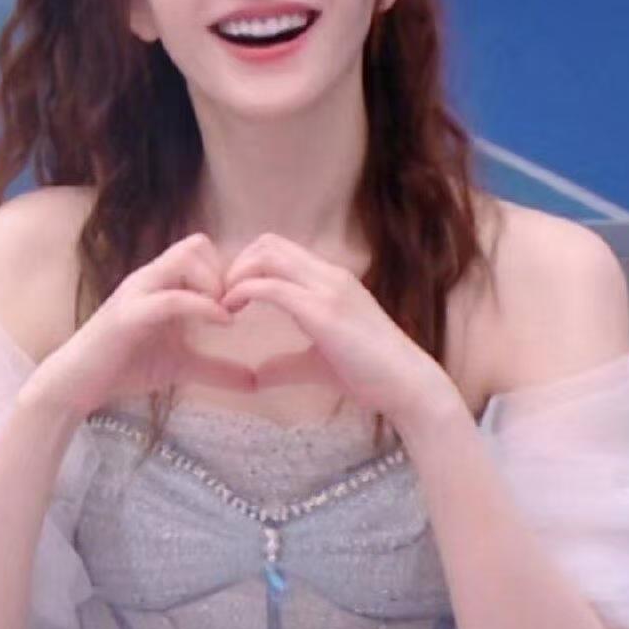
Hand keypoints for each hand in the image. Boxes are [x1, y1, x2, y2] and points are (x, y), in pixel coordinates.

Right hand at [26, 233, 253, 420]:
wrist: (77, 384)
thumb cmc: (126, 367)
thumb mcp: (182, 366)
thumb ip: (217, 370)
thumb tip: (255, 382)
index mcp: (160, 282)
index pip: (200, 248)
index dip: (227, 269)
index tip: (242, 301)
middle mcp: (149, 278)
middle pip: (196, 244)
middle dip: (223, 271)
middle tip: (235, 306)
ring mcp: (137, 293)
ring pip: (184, 259)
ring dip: (213, 283)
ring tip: (226, 314)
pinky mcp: (129, 315)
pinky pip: (172, 297)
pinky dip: (202, 306)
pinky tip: (223, 323)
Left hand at [220, 233, 463, 431]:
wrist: (409, 386)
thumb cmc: (372, 375)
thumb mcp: (319, 364)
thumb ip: (287, 363)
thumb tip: (256, 377)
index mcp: (331, 280)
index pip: (280, 249)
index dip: (248, 264)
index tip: (230, 293)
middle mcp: (329, 275)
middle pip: (269, 243)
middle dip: (236, 263)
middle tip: (219, 295)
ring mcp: (327, 289)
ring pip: (268, 256)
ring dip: (236, 274)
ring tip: (221, 302)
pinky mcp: (322, 311)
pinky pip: (272, 287)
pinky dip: (243, 292)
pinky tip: (229, 311)